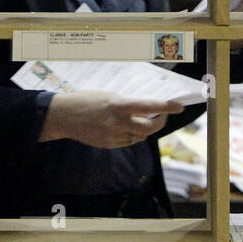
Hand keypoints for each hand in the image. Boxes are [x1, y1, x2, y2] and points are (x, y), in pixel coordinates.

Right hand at [39, 91, 185, 148]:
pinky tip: (126, 128)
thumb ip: (126, 104)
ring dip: (145, 129)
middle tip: (162, 116)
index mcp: (118, 106)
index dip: (166, 107)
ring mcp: (113, 136)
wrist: (64, 116)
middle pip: (149, 128)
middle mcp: (117, 123)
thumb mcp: (108, 96)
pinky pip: (127, 142)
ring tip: (141, 120)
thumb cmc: (85, 101)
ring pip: (139, 137)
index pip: (149, 107)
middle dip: (159, 122)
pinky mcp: (108, 145)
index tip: (178, 107)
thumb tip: (145, 111)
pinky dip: (131, 135)